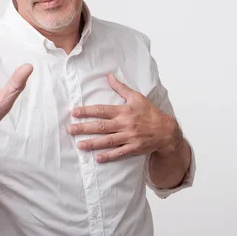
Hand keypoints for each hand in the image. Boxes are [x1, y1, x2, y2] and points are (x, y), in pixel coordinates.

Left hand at [67, 74, 182, 162]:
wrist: (166, 130)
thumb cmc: (150, 112)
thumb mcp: (136, 97)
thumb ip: (121, 88)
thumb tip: (109, 76)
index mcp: (124, 111)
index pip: (102, 110)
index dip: (87, 111)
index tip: (74, 112)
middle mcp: (125, 124)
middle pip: (101, 126)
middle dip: (84, 128)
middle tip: (70, 129)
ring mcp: (129, 137)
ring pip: (108, 141)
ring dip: (93, 143)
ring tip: (79, 145)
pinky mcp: (134, 148)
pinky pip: (119, 153)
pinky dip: (109, 156)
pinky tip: (98, 158)